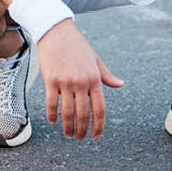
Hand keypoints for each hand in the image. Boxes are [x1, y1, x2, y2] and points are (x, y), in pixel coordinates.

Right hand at [35, 19, 123, 139]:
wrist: (56, 32)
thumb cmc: (77, 45)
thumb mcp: (95, 59)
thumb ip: (106, 75)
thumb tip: (120, 85)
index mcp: (94, 79)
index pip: (99, 108)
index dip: (99, 125)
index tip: (96, 135)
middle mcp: (81, 82)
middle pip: (83, 114)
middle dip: (82, 130)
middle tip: (80, 139)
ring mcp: (65, 82)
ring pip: (68, 112)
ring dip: (68, 127)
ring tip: (68, 134)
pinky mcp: (51, 80)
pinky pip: (52, 103)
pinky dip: (53, 115)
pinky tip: (54, 122)